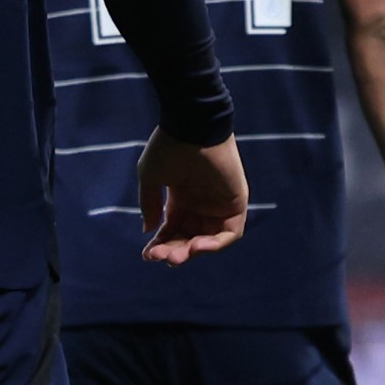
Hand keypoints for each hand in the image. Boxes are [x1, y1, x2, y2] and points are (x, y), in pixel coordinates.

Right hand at [138, 132, 248, 261]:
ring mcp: (219, 204)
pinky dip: (216, 244)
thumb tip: (148, 231)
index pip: (171, 231)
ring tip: (178, 256)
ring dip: (193, 252)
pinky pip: (231, 233)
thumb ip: (149, 205)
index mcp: (180, 199)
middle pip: (189, 239)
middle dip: (175, 252)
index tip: (147, 255)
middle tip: (163, 258)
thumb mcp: (151, 177)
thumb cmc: (169, 147)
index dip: (160, 245)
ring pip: (209, 240)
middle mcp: (200, 204)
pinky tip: (198, 246)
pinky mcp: (237, 202)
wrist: (192, 126)